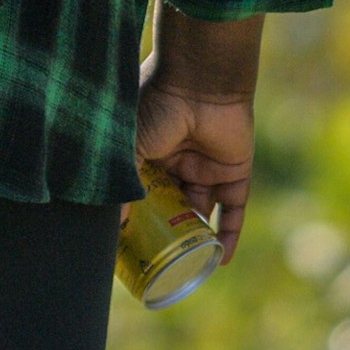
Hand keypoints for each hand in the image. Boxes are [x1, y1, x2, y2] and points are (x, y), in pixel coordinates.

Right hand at [134, 10, 262, 260]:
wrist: (200, 82)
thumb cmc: (157, 106)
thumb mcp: (131, 146)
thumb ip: (123, 183)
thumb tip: (115, 223)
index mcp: (151, 151)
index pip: (143, 191)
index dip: (137, 216)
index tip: (126, 243)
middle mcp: (178, 161)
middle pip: (172, 204)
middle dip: (165, 231)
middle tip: (153, 260)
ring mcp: (207, 167)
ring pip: (202, 210)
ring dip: (196, 236)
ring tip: (184, 267)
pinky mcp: (235, 171)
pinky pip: (234, 209)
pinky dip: (230, 233)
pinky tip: (221, 259)